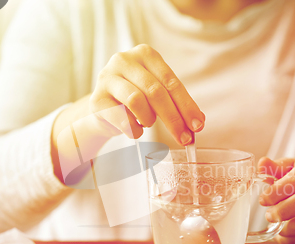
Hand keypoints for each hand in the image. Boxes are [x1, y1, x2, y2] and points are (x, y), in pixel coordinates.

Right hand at [53, 44, 204, 146]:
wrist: (103, 109)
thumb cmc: (135, 99)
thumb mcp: (157, 95)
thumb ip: (176, 103)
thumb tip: (198, 122)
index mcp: (145, 54)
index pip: (171, 81)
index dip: (186, 105)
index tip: (198, 125)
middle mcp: (124, 60)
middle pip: (155, 91)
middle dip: (173, 118)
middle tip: (184, 138)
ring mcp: (107, 78)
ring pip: (137, 101)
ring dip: (149, 119)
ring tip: (148, 123)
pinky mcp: (96, 99)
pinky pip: (121, 118)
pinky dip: (134, 130)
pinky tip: (135, 130)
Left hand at [258, 157, 294, 243]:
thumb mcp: (293, 168)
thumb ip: (276, 167)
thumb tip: (262, 164)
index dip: (277, 191)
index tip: (263, 200)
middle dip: (283, 210)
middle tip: (269, 215)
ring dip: (287, 228)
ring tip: (275, 226)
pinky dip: (293, 239)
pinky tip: (282, 235)